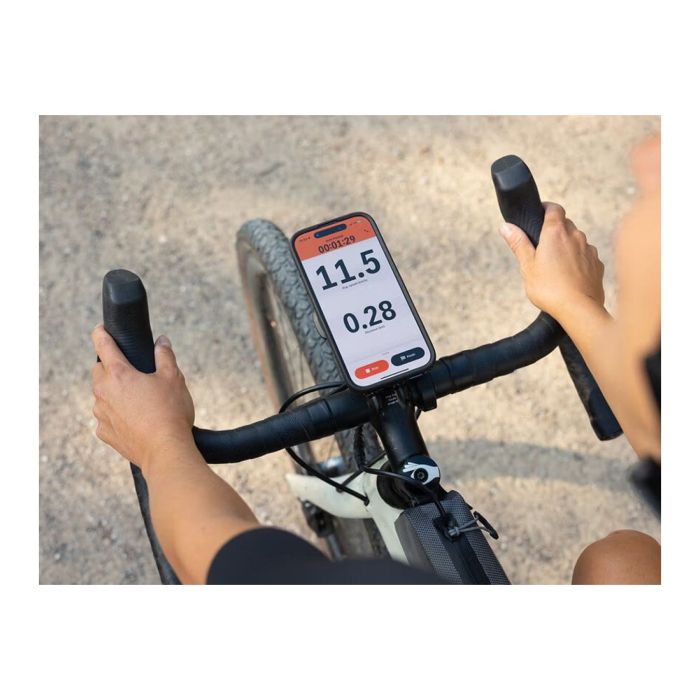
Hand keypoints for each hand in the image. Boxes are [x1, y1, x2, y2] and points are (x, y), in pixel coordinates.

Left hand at [91, 325, 195, 470]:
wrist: (165, 451)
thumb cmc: (170, 412)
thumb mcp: (173, 378)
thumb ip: (165, 356)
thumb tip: (162, 342)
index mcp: (119, 374)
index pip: (104, 346)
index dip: (101, 334)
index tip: (100, 329)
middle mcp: (104, 393)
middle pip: (99, 371)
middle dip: (109, 366)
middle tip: (130, 370)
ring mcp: (102, 415)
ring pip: (102, 396)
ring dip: (114, 393)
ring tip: (138, 399)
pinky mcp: (105, 433)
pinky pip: (106, 418)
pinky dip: (116, 414)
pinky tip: (135, 419)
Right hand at [499, 202, 604, 322]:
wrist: (579, 309)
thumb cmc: (550, 288)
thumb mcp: (527, 266)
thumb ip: (518, 243)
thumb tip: (506, 226)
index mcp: (555, 233)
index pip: (554, 208)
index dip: (547, 208)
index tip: (540, 213)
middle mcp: (576, 236)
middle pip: (565, 224)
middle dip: (555, 230)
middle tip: (542, 247)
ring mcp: (589, 250)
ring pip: (577, 240)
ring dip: (567, 246)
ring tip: (556, 265)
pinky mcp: (597, 264)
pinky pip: (586, 255)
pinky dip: (578, 259)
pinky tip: (570, 275)